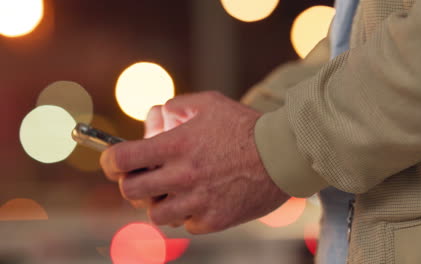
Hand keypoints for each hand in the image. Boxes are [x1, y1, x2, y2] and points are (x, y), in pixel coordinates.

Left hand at [100, 91, 289, 233]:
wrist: (282, 156)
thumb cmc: (245, 126)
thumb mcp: (210, 103)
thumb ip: (177, 105)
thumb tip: (156, 115)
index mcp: (176, 145)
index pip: (121, 160)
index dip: (109, 162)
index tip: (113, 162)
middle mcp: (182, 175)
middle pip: (130, 192)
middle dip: (131, 184)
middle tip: (144, 177)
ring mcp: (197, 201)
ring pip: (155, 215)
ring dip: (159, 202)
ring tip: (175, 190)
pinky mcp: (213, 220)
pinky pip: (185, 224)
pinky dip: (187, 214)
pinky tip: (201, 199)